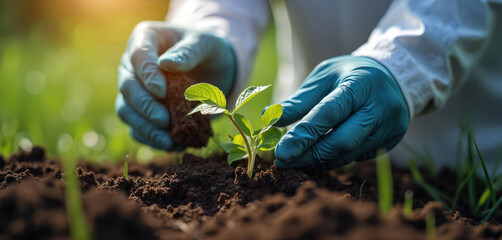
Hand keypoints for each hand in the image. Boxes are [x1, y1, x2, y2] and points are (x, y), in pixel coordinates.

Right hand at [116, 21, 235, 150]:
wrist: (213, 66)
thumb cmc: (207, 49)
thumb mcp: (205, 43)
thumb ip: (188, 52)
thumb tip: (166, 64)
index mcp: (145, 39)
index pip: (138, 57)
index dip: (147, 76)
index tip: (162, 92)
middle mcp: (132, 65)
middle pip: (128, 87)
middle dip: (144, 106)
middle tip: (164, 120)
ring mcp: (134, 89)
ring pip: (127, 111)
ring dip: (145, 128)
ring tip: (168, 141)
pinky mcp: (141, 111)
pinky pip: (138, 128)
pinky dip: (152, 139)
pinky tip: (173, 146)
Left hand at [273, 56, 408, 168]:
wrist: (395, 76)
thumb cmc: (351, 74)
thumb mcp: (324, 76)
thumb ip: (300, 100)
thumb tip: (269, 118)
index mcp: (361, 84)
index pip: (329, 114)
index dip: (304, 135)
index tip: (281, 152)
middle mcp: (380, 107)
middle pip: (341, 141)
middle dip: (309, 154)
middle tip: (283, 161)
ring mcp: (390, 127)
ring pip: (348, 154)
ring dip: (318, 160)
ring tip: (295, 159)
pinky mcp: (391, 141)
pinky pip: (357, 157)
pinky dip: (334, 158)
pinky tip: (318, 155)